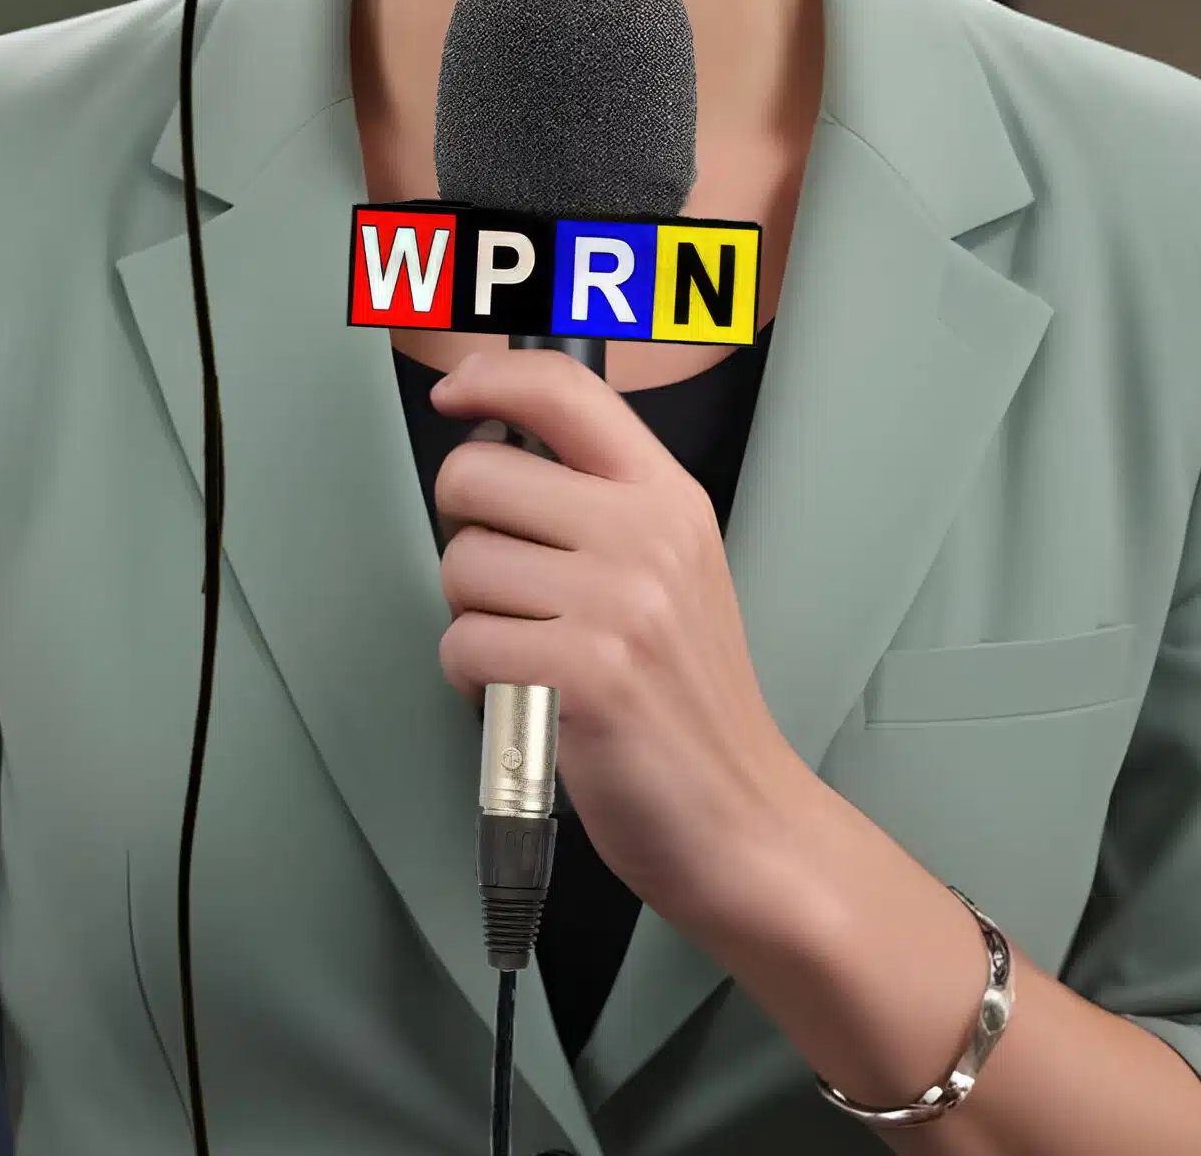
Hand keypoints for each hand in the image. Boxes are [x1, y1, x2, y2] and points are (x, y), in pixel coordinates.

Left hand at [429, 345, 817, 945]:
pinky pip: (461, 646)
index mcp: (666, 496)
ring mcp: (617, 605)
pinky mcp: (581, 676)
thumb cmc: (686, 697)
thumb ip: (601, 500)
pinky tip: (527, 698)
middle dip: (466, 535)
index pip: (564, 389)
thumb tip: (493, 445)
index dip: (489, 378)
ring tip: (533, 654)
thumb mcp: (673, 567)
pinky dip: (473, 682)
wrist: (745, 820)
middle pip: (474, 476)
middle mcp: (645, 534)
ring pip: (459, 566)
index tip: (454, 398)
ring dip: (472, 619)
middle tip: (511, 591)